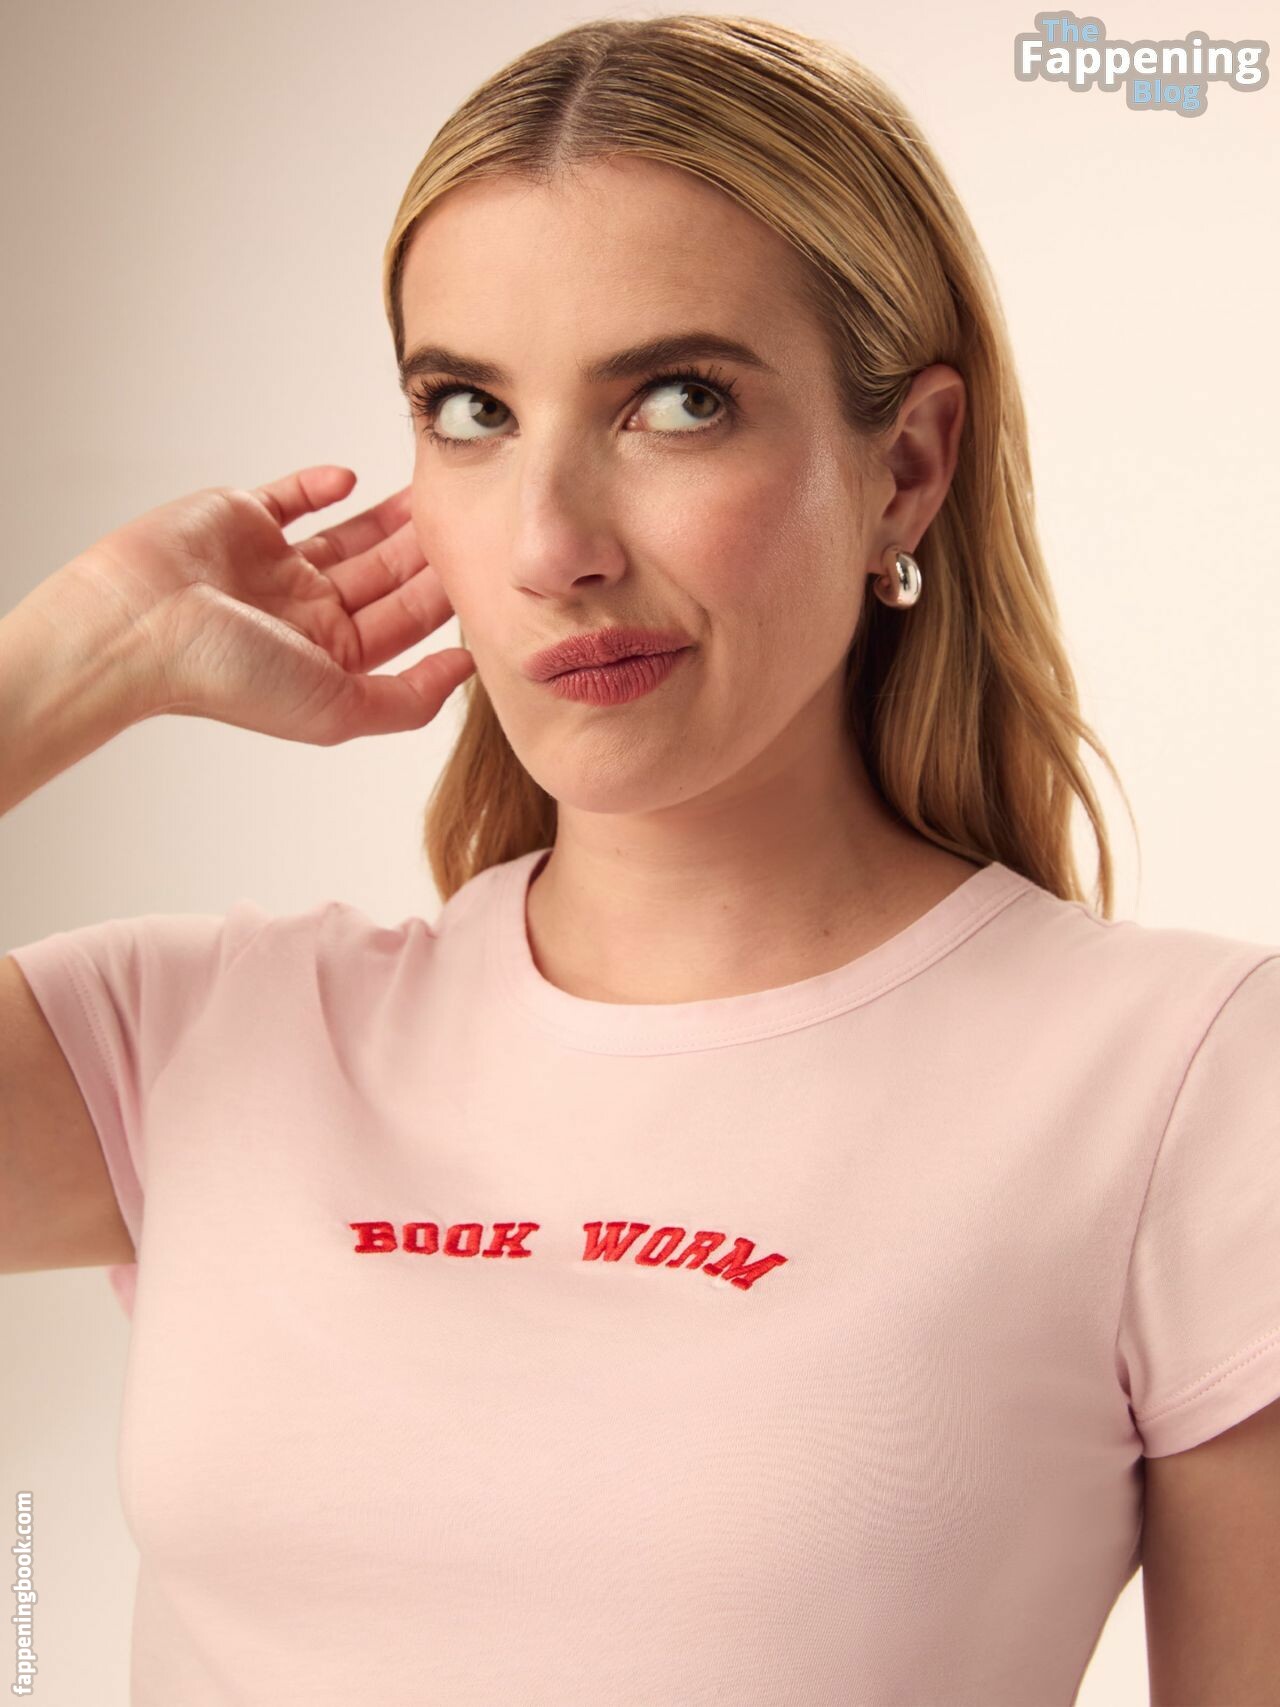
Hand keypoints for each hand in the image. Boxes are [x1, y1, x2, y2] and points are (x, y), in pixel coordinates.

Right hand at [65, 464, 474, 744]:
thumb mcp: (337, 709)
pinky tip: (350, 478)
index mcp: (327, 658)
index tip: (482, 563)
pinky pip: (287, 498)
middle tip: (469, 514)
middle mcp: (302, 613)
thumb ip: (408, 698)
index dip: (443, 593)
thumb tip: (468, 670)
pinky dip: (318, 485)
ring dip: (387, 517)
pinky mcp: (237, 519)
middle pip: (383, 576)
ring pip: (347, 535)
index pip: (403, 621)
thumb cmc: (227, 677)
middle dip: (424, 550)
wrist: (137, 628)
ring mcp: (270, 565)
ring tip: (429, 490)